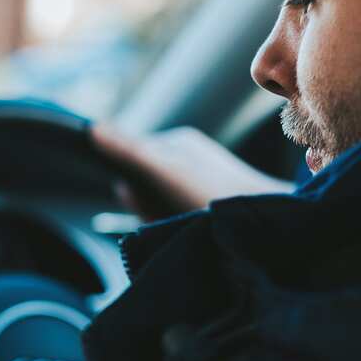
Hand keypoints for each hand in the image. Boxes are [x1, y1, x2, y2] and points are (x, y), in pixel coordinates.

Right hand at [92, 124, 293, 219]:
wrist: (267, 225)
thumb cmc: (217, 195)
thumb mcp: (165, 170)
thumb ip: (129, 149)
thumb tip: (93, 129)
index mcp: (178, 143)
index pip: (129, 155)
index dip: (126, 182)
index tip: (136, 197)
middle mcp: (190, 159)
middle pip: (143, 184)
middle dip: (144, 206)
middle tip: (163, 216)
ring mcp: (200, 183)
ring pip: (158, 204)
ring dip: (160, 220)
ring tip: (181, 224)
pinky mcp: (209, 206)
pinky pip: (176, 218)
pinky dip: (175, 228)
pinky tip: (190, 231)